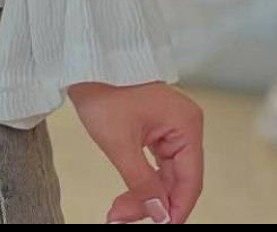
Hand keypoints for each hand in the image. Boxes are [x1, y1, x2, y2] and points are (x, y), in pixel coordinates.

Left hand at [67, 80, 203, 223]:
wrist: (86, 62)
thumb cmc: (103, 89)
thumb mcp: (120, 142)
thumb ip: (142, 183)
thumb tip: (160, 214)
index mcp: (186, 124)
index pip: (190, 180)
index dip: (176, 209)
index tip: (161, 227)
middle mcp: (184, 125)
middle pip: (177, 179)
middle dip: (152, 203)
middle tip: (122, 217)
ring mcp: (171, 126)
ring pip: (166, 174)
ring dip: (145, 194)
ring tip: (120, 210)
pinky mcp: (157, 127)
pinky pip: (157, 163)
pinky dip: (143, 179)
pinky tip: (128, 194)